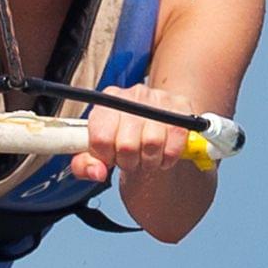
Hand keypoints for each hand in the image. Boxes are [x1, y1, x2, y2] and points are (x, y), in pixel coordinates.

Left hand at [71, 100, 211, 186]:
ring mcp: (158, 99)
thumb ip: (86, 164)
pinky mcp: (181, 107)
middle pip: (127, 144)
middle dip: (129, 162)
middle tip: (131, 160)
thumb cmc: (122, 136)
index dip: (106, 157)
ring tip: (146, 157)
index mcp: (107, 102)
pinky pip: (175, 143)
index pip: (101, 138)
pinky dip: (169, 158)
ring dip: (149, 161)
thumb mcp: (98, 149)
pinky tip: (162, 154)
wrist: (153, 120)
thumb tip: (97, 172)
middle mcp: (132, 95)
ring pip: (152, 144)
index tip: (111, 157)